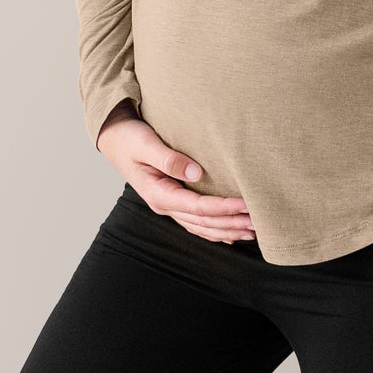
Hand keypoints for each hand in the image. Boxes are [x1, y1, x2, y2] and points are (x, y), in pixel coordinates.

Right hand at [96, 106, 255, 243]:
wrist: (114, 138)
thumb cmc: (130, 138)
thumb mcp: (146, 144)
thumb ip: (169, 159)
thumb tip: (196, 172)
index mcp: (158, 194)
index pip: (198, 207)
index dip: (224, 208)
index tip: (246, 205)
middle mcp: (164, 205)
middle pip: (203, 222)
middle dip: (231, 223)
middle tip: (258, 222)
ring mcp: (167, 206)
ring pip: (201, 226)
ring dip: (227, 230)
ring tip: (252, 230)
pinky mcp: (172, 201)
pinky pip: (196, 222)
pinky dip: (214, 230)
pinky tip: (230, 235)